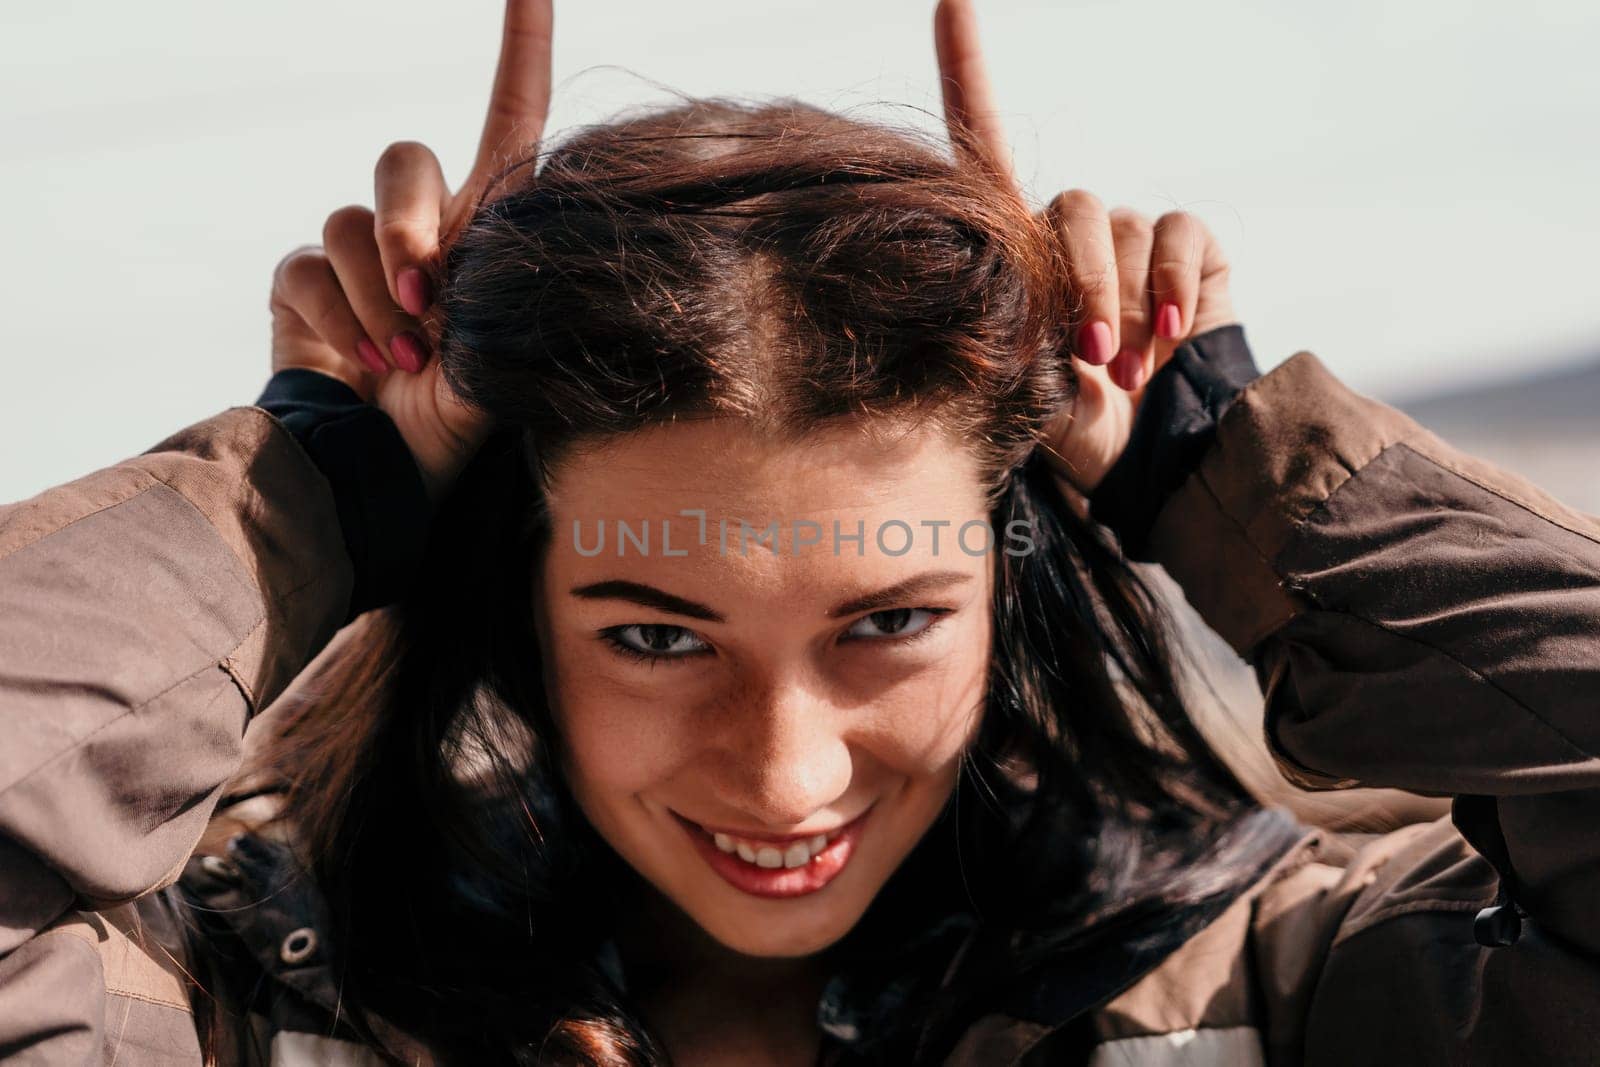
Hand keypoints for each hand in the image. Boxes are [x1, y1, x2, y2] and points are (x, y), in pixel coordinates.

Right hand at [267, 0, 552, 500]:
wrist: (387, 473)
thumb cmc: (461, 421)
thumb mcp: (505, 355)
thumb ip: (496, 290)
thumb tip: (461, 256)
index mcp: (489, 230)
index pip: (510, 121)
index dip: (520, 51)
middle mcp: (422, 230)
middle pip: (404, 160)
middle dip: (410, 227)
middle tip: (425, 299)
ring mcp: (356, 255)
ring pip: (349, 219)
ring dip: (372, 293)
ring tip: (401, 357)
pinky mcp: (302, 283)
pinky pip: (304, 264)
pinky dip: (332, 315)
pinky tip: (361, 361)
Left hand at [933, 0, 1236, 494]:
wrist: (1148, 463)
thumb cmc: (1067, 429)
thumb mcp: (1018, 388)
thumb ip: (1003, 335)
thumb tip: (987, 305)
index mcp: (1013, 250)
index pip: (983, 143)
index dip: (966, 69)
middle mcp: (1071, 230)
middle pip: (1068, 206)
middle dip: (1079, 285)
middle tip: (1093, 357)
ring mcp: (1133, 235)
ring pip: (1123, 227)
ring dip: (1127, 304)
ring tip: (1130, 371)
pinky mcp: (1190, 247)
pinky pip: (1181, 231)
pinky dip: (1174, 284)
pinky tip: (1171, 337)